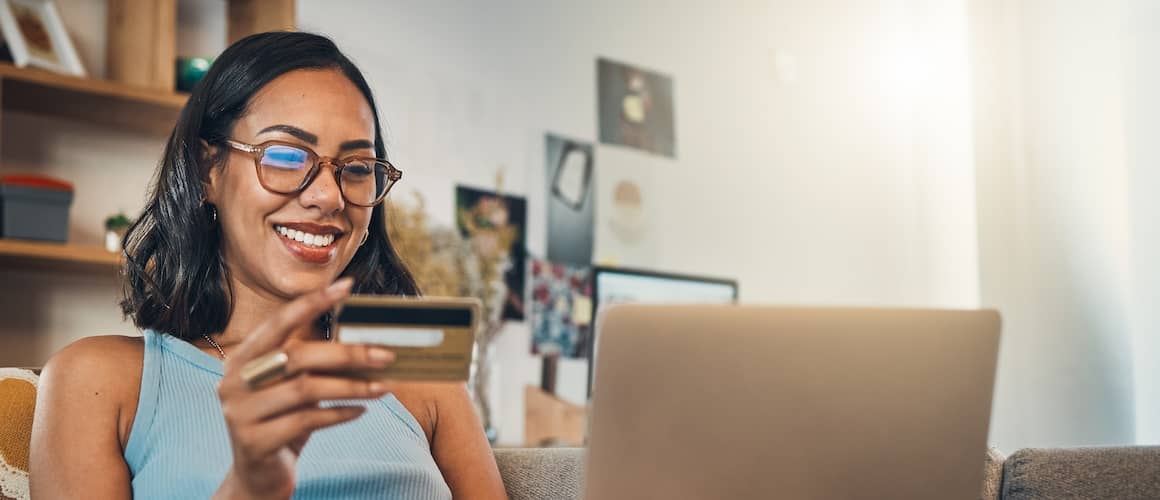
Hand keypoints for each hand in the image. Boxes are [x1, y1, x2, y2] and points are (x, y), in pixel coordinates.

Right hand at [212, 278, 395, 499]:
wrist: (258, 477)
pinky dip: (339, 413)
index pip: (279, 322)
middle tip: (386, 354)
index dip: (312, 303)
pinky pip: (306, 421)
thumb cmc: (283, 422)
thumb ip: (313, 365)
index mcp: (243, 359)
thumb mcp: (293, 389)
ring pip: (306, 389)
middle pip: (298, 356)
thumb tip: (367, 342)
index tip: (347, 286)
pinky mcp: (254, 442)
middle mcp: (234, 381)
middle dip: (348, 353)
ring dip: (352, 386)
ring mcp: (239, 413)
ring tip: (383, 387)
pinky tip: (361, 410)